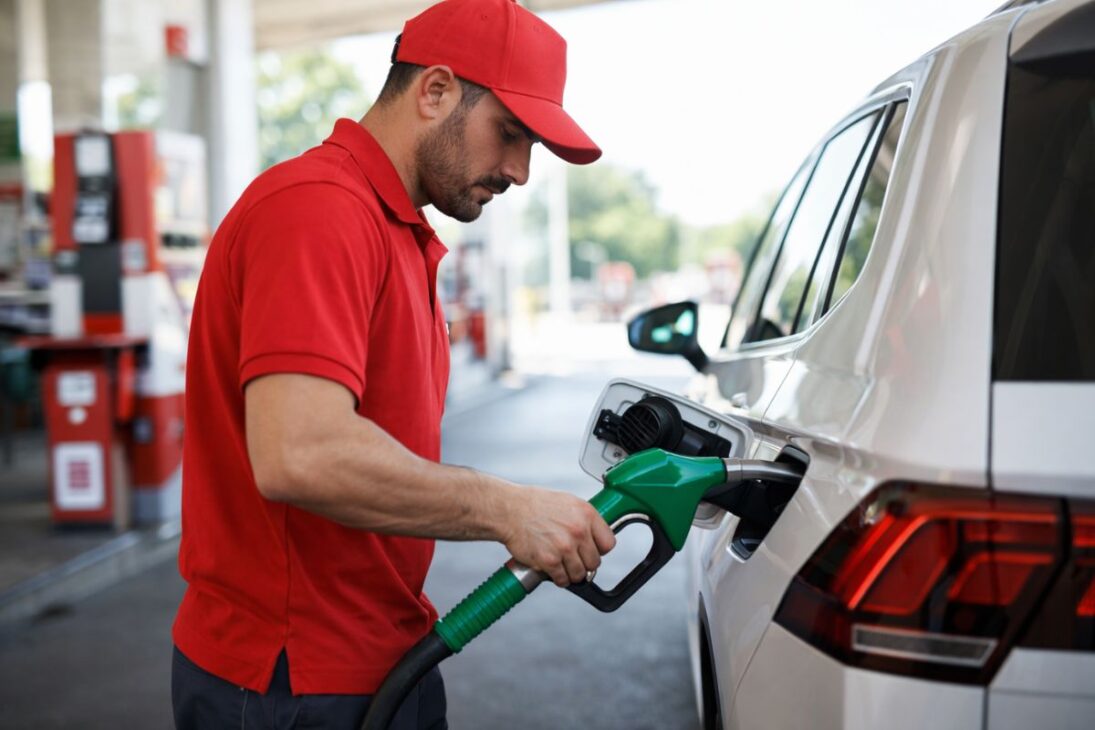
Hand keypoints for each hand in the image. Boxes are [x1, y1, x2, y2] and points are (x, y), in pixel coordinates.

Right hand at [500, 487, 615, 586]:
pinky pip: (563, 580)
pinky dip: (558, 578)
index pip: (609, 543)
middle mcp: (578, 530)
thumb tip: (594, 537)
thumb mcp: (567, 502)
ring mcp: (564, 547)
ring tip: (562, 565)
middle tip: (573, 559)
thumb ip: (584, 519)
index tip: (592, 550)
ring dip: (571, 573)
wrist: (510, 510)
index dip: (599, 549)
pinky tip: (552, 569)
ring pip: (580, 574)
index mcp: (586, 514)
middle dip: (584, 563)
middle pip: (595, 562)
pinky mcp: (550, 561)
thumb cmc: (535, 505)